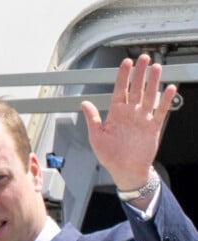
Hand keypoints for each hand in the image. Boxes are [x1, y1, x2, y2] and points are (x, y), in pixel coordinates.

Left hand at [81, 54, 177, 189]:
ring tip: (156, 67)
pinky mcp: (153, 127)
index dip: (123, 76)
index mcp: (116, 114)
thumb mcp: (96, 137)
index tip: (126, 62)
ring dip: (153, 82)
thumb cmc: (110, 156)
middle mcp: (130, 113)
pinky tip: (169, 88)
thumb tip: (84, 103)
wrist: (125, 170)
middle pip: (136, 88)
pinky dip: (165, 100)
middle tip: (143, 57)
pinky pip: (160, 111)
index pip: (120, 90)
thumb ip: (92, 119)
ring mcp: (142, 119)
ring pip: (149, 96)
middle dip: (139, 73)